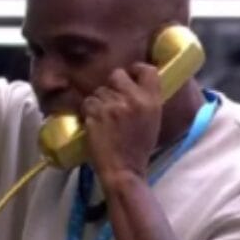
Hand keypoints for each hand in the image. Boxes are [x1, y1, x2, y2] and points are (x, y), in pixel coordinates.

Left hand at [80, 64, 161, 182]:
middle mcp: (132, 99)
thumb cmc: (139, 149)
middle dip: (113, 85)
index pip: (147, 70)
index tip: (131, 75)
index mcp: (151, 101)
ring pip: (99, 90)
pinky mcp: (95, 114)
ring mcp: (112, 105)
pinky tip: (94, 122)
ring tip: (104, 117)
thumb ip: (146, 101)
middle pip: (117, 74)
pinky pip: (87, 102)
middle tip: (112, 99)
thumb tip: (136, 85)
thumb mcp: (152, 121)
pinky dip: (88, 111)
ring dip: (100, 101)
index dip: (136, 69)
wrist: (123, 170)